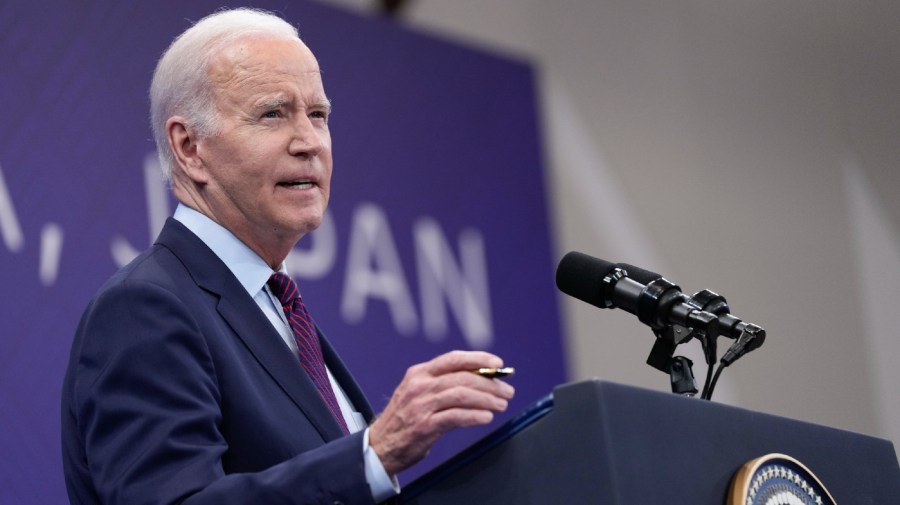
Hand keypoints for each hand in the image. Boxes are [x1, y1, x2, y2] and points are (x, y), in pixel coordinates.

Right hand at [368, 350, 514, 474]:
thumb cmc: (404, 419)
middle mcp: (419, 386)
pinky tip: (487, 417)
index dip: (478, 359)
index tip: (498, 364)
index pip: (453, 359)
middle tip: (507, 391)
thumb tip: (480, 379)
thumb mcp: (418, 393)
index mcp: (419, 373)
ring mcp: (421, 406)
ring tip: (501, 405)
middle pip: (462, 377)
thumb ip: (443, 384)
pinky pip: (456, 417)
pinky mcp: (424, 426)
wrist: (379, 447)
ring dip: (487, 399)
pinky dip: (475, 416)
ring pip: (462, 394)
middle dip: (490, 383)